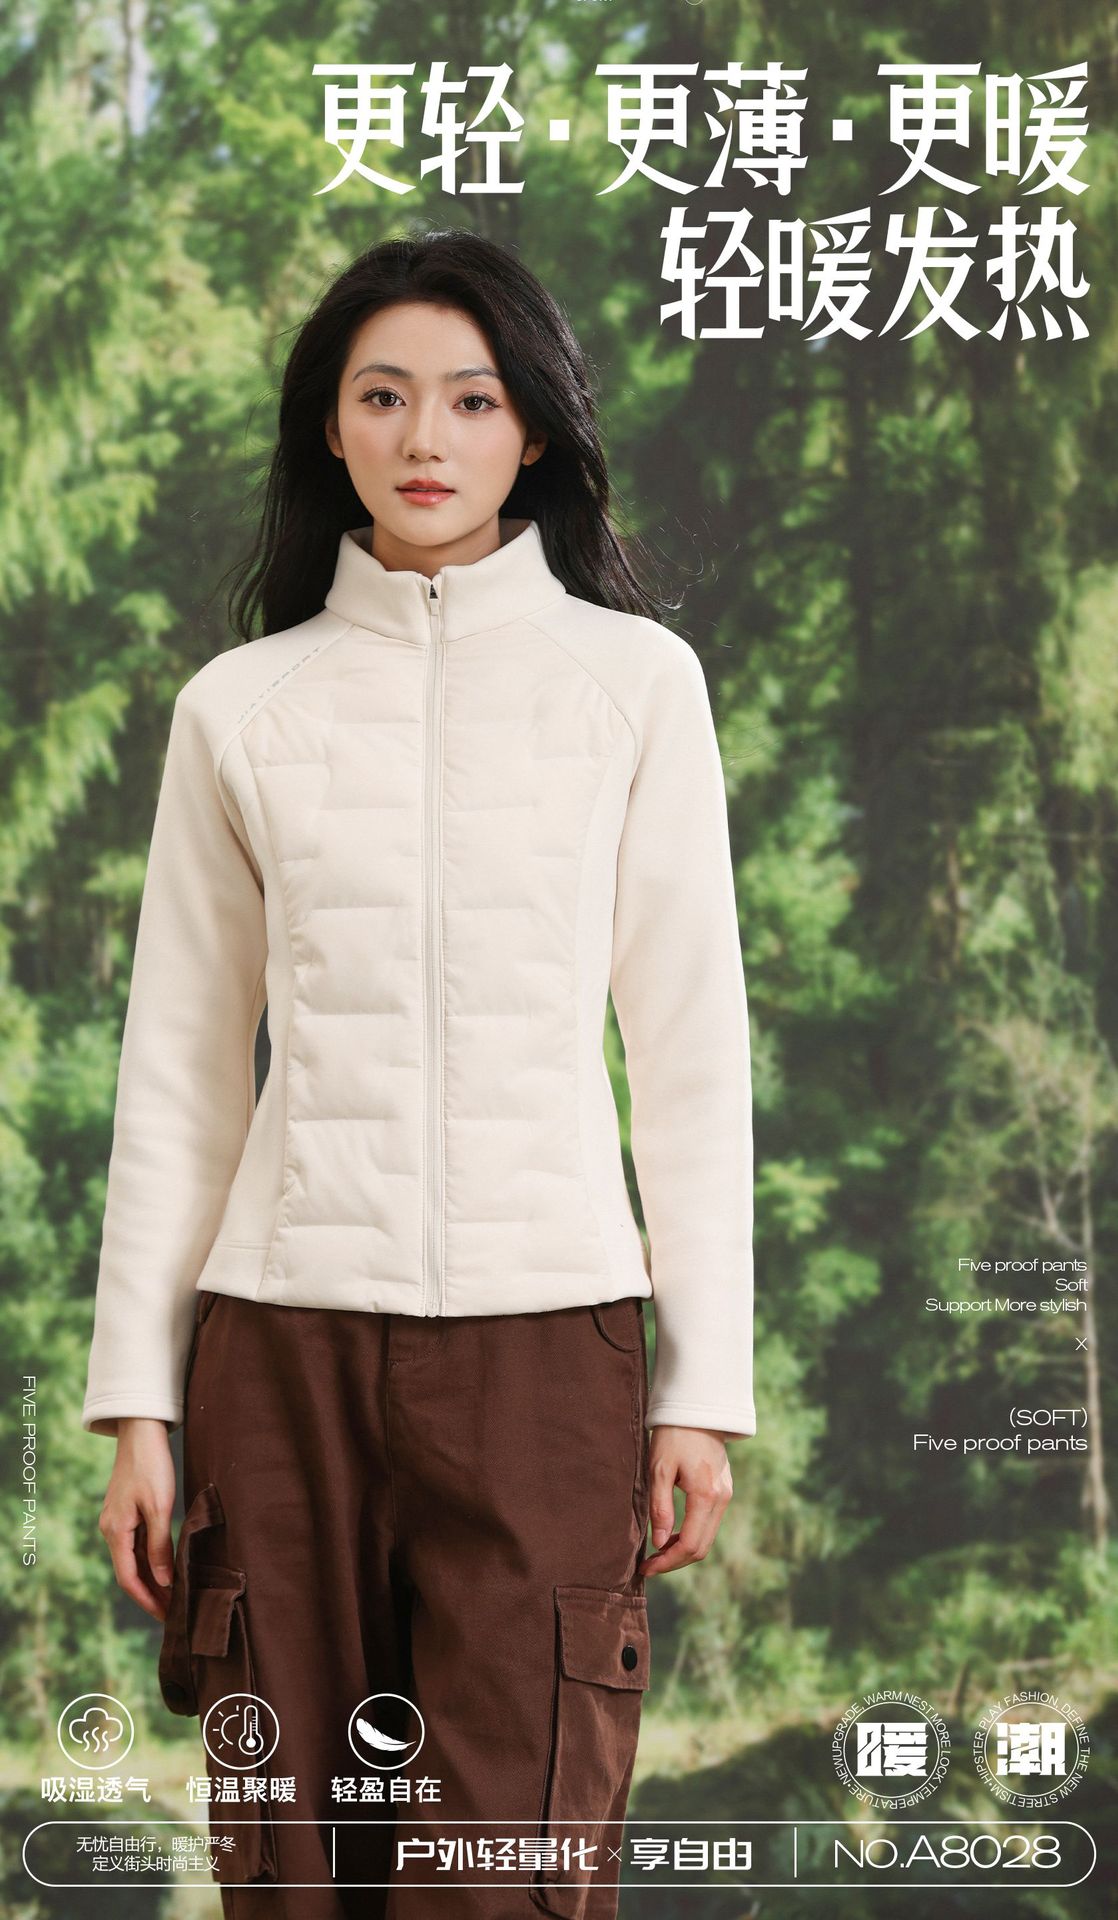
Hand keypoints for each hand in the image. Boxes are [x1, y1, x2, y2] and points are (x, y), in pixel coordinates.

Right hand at [98, 1419, 177, 1621]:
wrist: (141, 1431)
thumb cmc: (151, 1465)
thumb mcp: (159, 1507)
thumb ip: (159, 1545)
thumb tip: (163, 1581)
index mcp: (115, 1531)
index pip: (128, 1578)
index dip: (147, 1600)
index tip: (167, 1617)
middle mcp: (111, 1530)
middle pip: (130, 1573)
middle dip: (151, 1595)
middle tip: (174, 1615)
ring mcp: (117, 1521)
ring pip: (133, 1560)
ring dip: (152, 1580)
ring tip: (173, 1598)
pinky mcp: (126, 1512)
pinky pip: (136, 1545)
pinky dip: (150, 1561)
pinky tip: (165, 1568)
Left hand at [638, 1425, 733, 1576]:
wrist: (697, 1409)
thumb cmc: (673, 1435)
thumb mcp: (658, 1469)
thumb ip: (660, 1507)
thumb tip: (660, 1543)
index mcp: (706, 1495)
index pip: (690, 1545)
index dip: (667, 1562)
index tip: (645, 1568)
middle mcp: (721, 1499)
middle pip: (701, 1548)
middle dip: (674, 1562)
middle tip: (648, 1565)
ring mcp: (726, 1495)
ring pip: (707, 1539)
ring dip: (682, 1550)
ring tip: (656, 1552)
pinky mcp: (723, 1491)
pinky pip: (709, 1524)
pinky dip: (691, 1536)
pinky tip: (671, 1535)